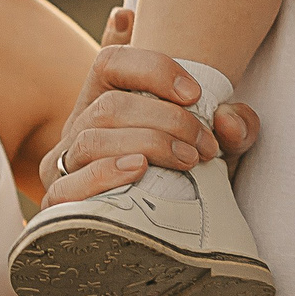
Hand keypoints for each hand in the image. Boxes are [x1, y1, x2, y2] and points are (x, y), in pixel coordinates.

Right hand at [41, 8, 260, 206]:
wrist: (156, 234)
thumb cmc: (184, 176)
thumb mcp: (216, 147)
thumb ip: (235, 129)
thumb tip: (228, 119)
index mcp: (107, 98)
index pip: (112, 61)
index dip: (153, 69)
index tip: (196, 94)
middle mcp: (80, 125)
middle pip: (110, 106)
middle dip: (167, 121)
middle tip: (206, 146)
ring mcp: (65, 164)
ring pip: (91, 141)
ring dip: (146, 146)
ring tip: (187, 161)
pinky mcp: (60, 201)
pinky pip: (66, 186)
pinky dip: (104, 175)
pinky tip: (139, 171)